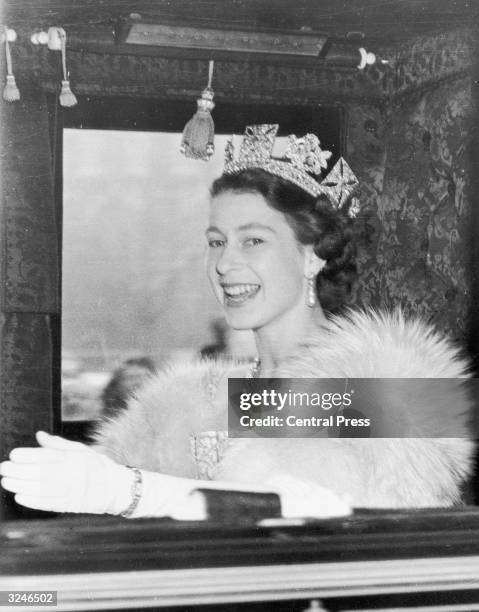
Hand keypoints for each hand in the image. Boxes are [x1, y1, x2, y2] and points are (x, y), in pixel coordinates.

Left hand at [0, 432, 133, 513]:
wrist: (115, 488)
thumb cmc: (96, 465)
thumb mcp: (81, 449)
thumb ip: (58, 444)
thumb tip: (39, 435)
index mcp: (73, 458)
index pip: (47, 456)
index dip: (28, 456)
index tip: (13, 454)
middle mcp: (71, 474)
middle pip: (40, 472)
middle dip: (19, 471)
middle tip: (4, 468)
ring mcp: (70, 490)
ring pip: (41, 488)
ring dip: (21, 486)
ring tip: (6, 482)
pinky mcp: (70, 505)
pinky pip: (48, 503)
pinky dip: (33, 501)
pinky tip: (19, 497)